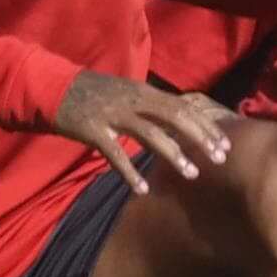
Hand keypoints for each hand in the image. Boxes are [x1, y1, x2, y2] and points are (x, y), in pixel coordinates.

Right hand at [54, 69, 233, 192]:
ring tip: (191, 174)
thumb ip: (150, 106)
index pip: (184, 106)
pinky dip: (130, 172)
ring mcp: (112, 114)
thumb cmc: (92, 93)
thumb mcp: (126, 93)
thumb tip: (179, 123)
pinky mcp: (92, 129)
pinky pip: (115, 154)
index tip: (225, 144)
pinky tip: (142, 189)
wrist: (51, 87)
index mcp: (143, 90)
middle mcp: (132, 99)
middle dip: (200, 138)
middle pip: (174, 117)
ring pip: (150, 134)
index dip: (206, 125)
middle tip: (219, 160)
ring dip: (173, 155)